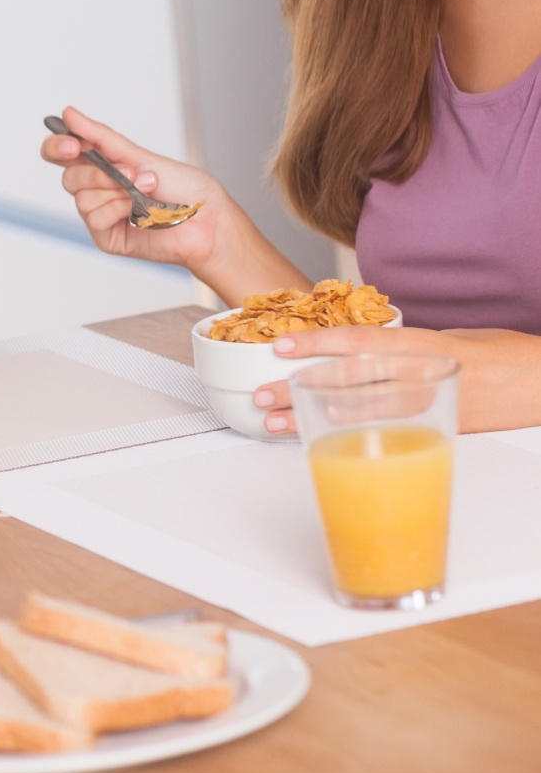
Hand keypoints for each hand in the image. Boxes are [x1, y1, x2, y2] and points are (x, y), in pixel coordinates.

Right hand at [41, 107, 227, 268]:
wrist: (208, 219)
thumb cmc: (184, 188)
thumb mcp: (140, 155)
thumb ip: (100, 137)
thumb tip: (70, 114)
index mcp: (102, 165)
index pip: (60, 153)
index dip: (57, 146)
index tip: (72, 144)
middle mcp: (97, 190)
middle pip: (68, 177)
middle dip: (98, 172)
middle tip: (129, 170)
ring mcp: (101, 214)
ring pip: (81, 198)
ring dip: (116, 191)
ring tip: (146, 190)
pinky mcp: (107, 236)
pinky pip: (95, 218)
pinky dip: (118, 210)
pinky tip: (138, 212)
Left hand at [253, 324, 540, 434]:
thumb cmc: (511, 357)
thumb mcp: (458, 337)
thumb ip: (412, 345)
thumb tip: (367, 350)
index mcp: (429, 345)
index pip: (364, 342)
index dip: (320, 343)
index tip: (282, 345)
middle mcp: (428, 376)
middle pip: (354, 381)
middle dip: (302, 387)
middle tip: (261, 393)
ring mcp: (435, 408)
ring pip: (365, 412)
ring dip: (315, 417)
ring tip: (276, 421)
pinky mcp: (444, 432)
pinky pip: (391, 432)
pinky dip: (354, 432)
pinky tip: (324, 435)